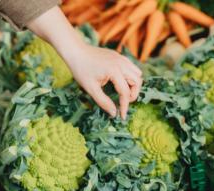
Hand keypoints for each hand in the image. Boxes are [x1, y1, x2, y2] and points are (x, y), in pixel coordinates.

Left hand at [27, 6, 142, 119]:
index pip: (125, 92)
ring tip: (122, 93)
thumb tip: (114, 113)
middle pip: (137, 82)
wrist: (76, 51)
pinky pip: (131, 67)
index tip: (121, 116)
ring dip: (133, 85)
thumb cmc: (81, 70)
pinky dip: (130, 76)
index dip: (124, 106)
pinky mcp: (119, 56)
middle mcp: (121, 63)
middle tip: (123, 103)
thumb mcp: (91, 88)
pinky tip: (119, 82)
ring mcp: (121, 58)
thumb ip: (103, 101)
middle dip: (132, 94)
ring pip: (137, 73)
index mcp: (114, 71)